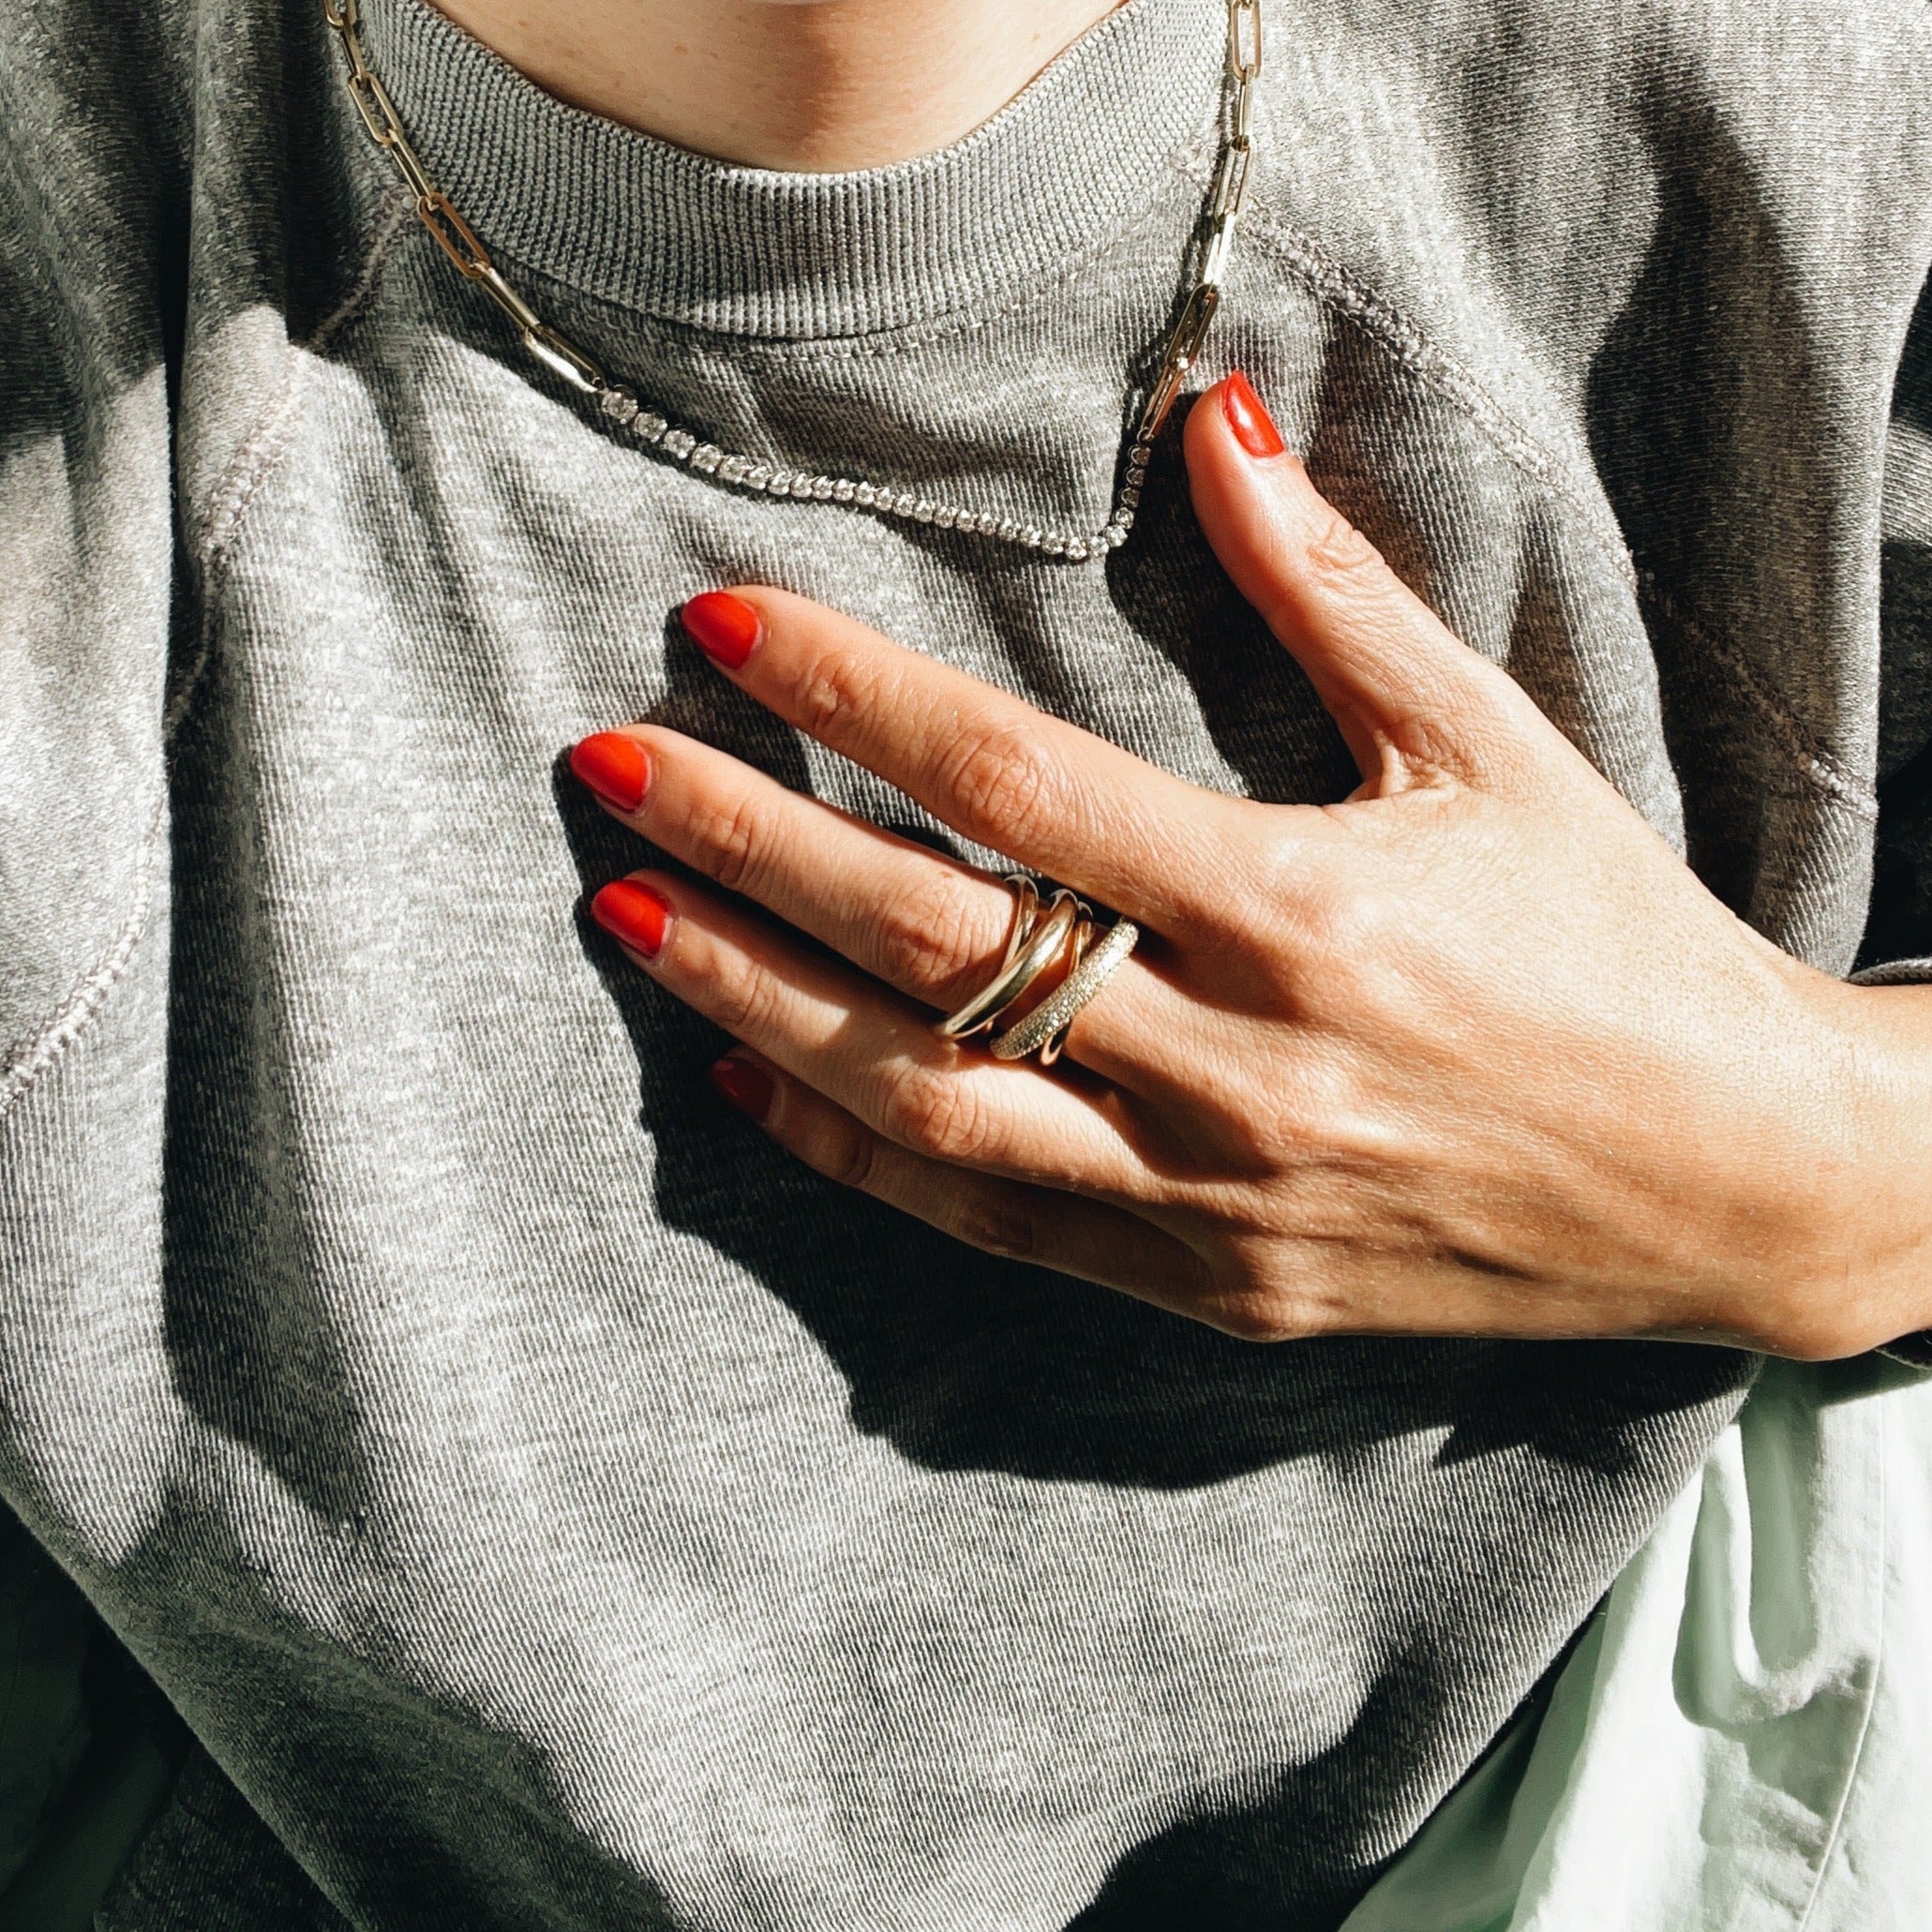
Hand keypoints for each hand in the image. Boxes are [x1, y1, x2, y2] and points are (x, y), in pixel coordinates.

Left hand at [568, 374, 1930, 1359]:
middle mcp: (1236, 1061)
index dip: (851, 696)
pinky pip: (991, 1216)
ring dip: (752, 1004)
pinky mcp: (1208, 1288)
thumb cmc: (1615, 946)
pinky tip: (748, 1084)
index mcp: (1302, 906)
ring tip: (629, 915)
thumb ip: (1333, 592)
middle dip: (749, 844)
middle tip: (606, 767)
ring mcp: (1210, 1196)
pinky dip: (856, 1151)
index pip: (1017, 782)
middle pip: (930, 940)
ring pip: (923, 1097)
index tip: (718, 629)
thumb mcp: (1489, 752)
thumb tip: (1214, 423)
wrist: (1734, 1182)